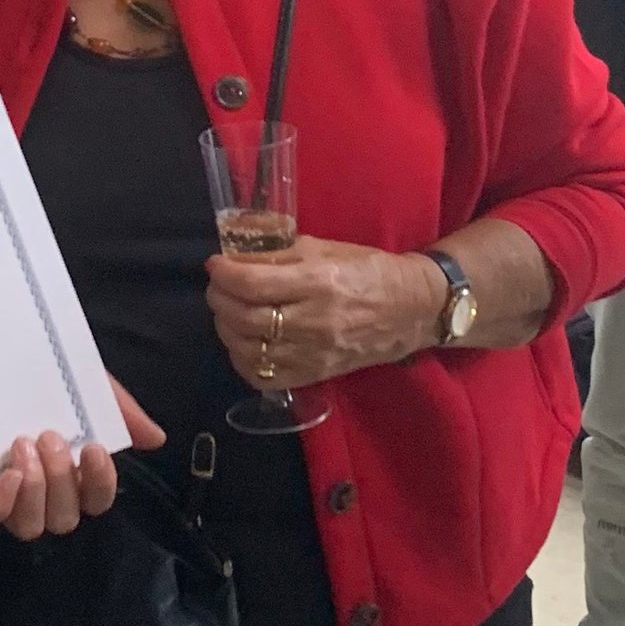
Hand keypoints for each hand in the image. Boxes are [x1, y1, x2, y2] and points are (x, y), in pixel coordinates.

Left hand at [0, 380, 162, 539]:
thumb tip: (156, 439)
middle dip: (61, 480)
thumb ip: (119, 410)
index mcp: (73, 470)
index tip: (93, 448)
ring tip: (22, 446)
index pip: (98, 499)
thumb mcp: (84, 383)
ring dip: (33, 492)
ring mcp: (9, 498)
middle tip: (49, 437)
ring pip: (30, 526)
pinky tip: (5, 477)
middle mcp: (44, 493)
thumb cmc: (42, 375)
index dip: (101, 483)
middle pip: (64, 517)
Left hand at [205, 238, 443, 389]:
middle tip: (218, 286)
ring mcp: (315, 354)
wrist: (410, 310)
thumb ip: (276, 254)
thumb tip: (234, 259)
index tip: (215, 264)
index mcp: (317, 282)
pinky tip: (243, 341)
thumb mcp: (321, 248)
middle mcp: (314, 322)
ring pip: (250, 350)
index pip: (253, 284)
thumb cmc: (365, 269)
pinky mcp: (317, 375)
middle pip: (245, 319)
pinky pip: (265, 377)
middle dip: (219, 299)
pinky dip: (244, 360)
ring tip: (228, 311)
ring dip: (226, 328)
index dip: (224, 274)